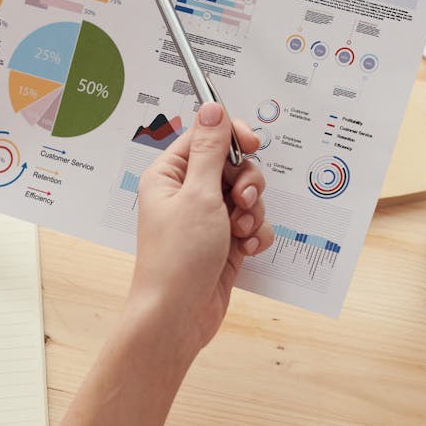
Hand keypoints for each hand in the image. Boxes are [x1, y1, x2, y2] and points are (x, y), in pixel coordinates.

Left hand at [132, 101, 273, 352]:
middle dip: (246, 182)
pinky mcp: (223, 243)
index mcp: (170, 175)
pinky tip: (247, 249)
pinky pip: (251, 225)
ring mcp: (206, 219)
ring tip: (240, 232)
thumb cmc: (177, 259)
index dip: (232, 137)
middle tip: (240, 201)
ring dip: (252, 211)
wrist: (176, 317)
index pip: (205, 137)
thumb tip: (212, 107)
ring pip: (246, 196)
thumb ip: (210, 150)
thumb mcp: (198, 195)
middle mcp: (186, 194)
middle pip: (232, 165)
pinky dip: (255, 234)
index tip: (252, 144)